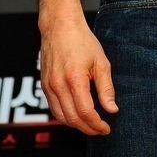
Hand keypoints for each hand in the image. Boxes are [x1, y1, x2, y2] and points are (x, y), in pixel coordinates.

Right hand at [38, 0, 117, 135]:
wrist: (60, 27)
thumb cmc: (82, 41)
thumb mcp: (101, 62)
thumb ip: (106, 88)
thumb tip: (112, 109)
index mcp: (74, 79)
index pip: (86, 113)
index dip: (97, 125)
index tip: (107, 128)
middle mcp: (58, 86)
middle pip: (73, 119)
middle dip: (88, 128)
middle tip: (101, 130)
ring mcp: (48, 87)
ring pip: (61, 117)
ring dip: (76, 125)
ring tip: (91, 124)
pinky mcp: (44, 85)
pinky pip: (54, 108)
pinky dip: (66, 116)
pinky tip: (77, 114)